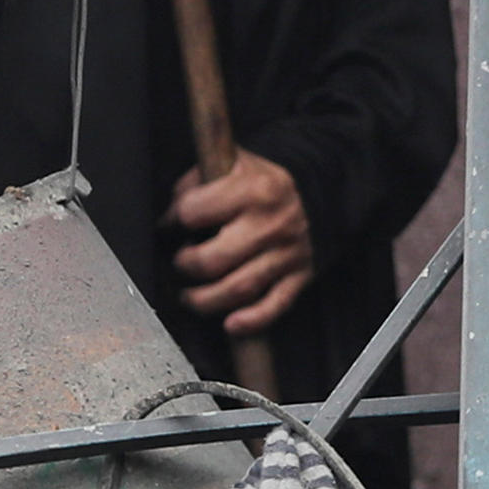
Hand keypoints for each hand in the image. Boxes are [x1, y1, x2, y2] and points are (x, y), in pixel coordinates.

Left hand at [168, 151, 313, 334]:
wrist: (319, 191)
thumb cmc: (263, 181)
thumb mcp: (231, 163)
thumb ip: (197, 183)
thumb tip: (169, 218)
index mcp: (252, 189)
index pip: (193, 213)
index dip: (172, 221)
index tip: (168, 227)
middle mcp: (272, 223)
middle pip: (213, 260)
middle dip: (185, 266)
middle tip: (179, 264)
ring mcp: (288, 253)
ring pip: (239, 289)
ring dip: (205, 300)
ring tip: (190, 297)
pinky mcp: (300, 275)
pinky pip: (275, 306)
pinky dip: (251, 321)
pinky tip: (230, 324)